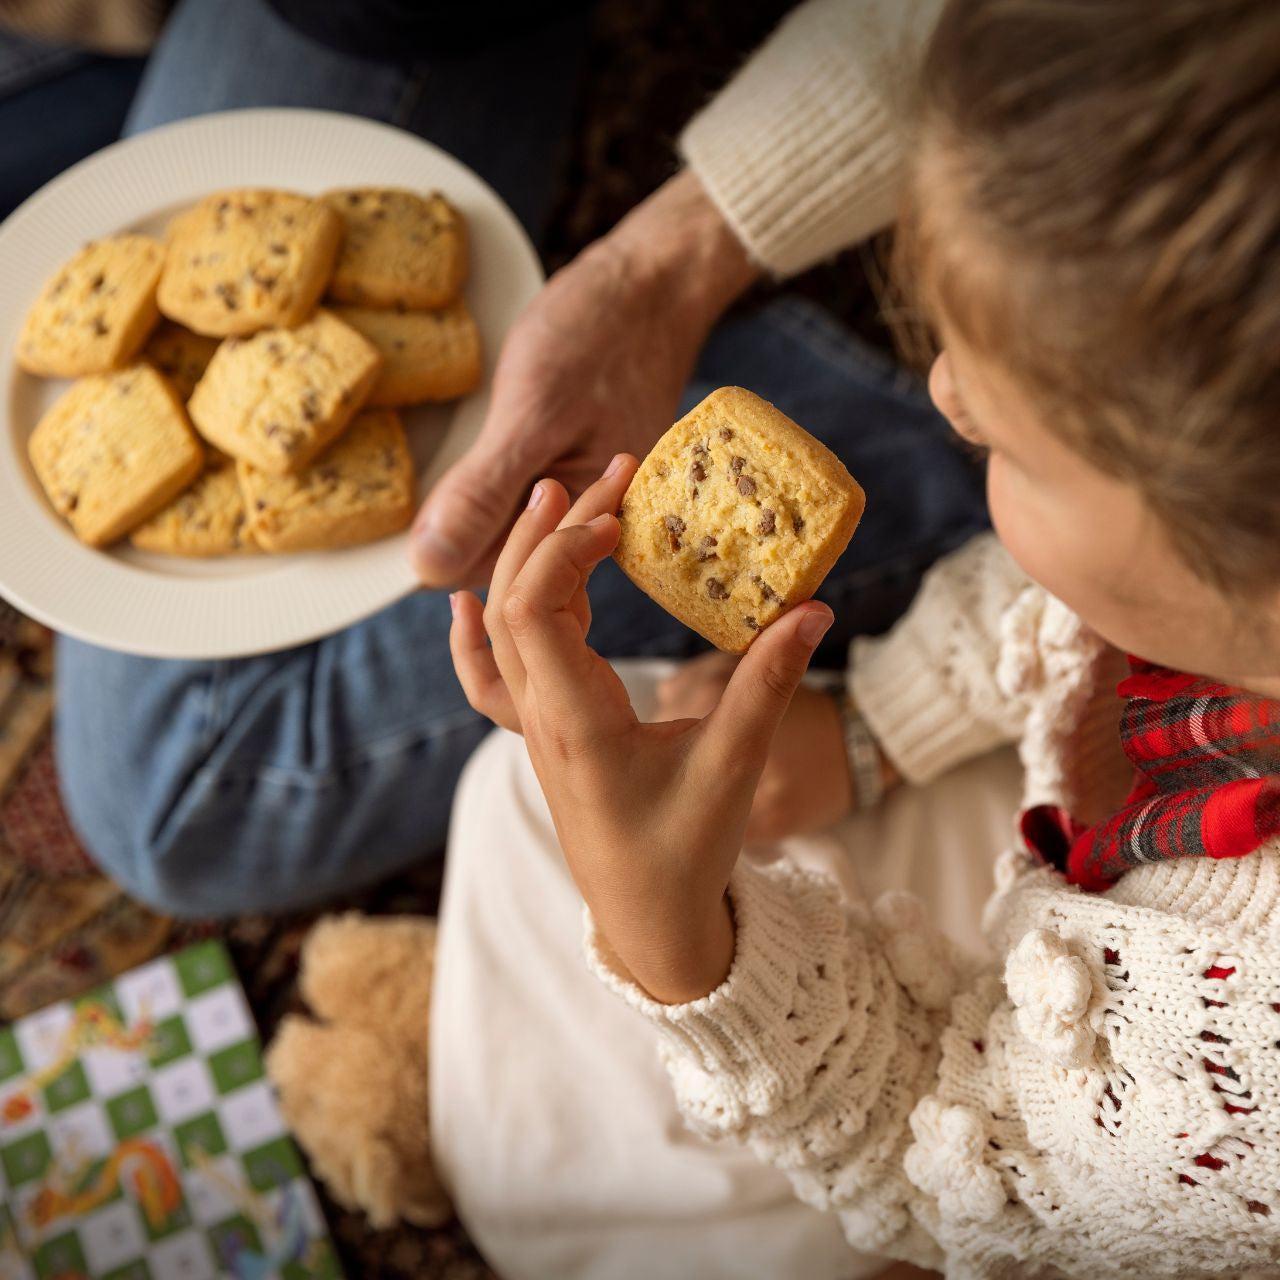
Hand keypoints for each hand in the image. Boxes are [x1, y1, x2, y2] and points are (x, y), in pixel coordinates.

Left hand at [410, 171, 757, 587]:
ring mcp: (585, 497)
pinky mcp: (575, 468)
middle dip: (459, 526)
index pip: (499, 575)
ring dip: (474, 500)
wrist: (653, 279)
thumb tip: (428, 565)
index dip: (447, 550)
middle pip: (503, 557)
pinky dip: (496, 477)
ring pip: (508, 526)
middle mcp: (593, 526)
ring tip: (472, 445)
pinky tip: (488, 444)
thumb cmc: (601, 335)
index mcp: (593, 529)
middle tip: (448, 460)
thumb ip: (484, 493)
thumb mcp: (533, 412)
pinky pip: (523, 496)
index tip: (412, 515)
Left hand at [449, 457, 833, 1003]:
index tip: (619, 512)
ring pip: (505, 629)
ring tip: (561, 498)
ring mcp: (534, 727)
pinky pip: (492, 675)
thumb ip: (769, 685)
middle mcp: (542, 717)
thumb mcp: (733, 766)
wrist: (646, 918)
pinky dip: (477, 632)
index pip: (535, 611)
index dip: (564, 548)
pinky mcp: (544, 734)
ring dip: (529, 560)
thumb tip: (812, 608)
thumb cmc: (684, 852)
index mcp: (576, 722)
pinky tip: (464, 604)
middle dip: (553, 530)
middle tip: (604, 473)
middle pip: (514, 603)